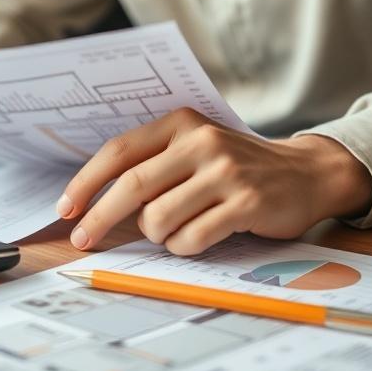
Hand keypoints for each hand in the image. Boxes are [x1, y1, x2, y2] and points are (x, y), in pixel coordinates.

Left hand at [58, 108, 371, 255]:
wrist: (306, 172)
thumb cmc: (235, 167)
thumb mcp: (194, 147)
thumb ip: (152, 162)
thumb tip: (92, 199)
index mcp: (181, 123)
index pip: (118, 152)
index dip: (86, 183)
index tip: (65, 209)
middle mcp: (202, 142)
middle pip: (131, 185)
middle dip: (100, 218)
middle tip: (83, 240)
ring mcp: (226, 172)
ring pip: (159, 217)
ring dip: (155, 235)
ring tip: (172, 231)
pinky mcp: (247, 203)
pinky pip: (192, 238)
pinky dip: (183, 247)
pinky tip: (196, 238)